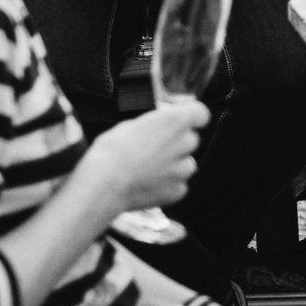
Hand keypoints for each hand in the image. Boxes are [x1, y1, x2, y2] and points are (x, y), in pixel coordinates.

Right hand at [83, 101, 208, 214]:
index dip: (191, 118)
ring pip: (187, 164)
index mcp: (175, 121)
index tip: (181, 121)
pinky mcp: (177, 191)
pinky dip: (168, 185)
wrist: (104, 184)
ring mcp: (182, 170)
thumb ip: (153, 126)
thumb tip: (156, 129)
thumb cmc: (111, 151)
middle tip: (154, 149)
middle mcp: (184, 144)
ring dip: (174, 165)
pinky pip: (179, 186)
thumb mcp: (130, 125)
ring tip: (148, 170)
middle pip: (191, 140)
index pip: (200, 113)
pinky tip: (148, 185)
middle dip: (177, 143)